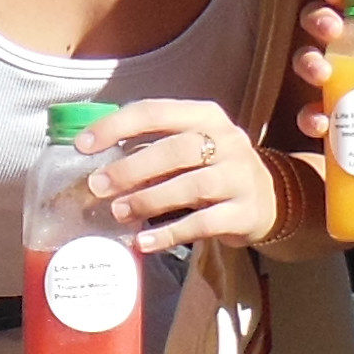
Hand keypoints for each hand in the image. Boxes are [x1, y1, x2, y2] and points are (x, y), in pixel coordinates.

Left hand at [80, 101, 276, 252]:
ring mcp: (239, 177)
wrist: (270, 200)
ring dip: (149, 199)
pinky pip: (203, 223)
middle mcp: (227, 141)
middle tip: (97, 186)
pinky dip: (170, 233)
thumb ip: (151, 150)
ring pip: (190, 186)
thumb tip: (97, 166)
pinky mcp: (244, 212)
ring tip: (118, 212)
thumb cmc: (213, 170)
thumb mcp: (190, 149)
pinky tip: (144, 242)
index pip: (155, 112)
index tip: (83, 146)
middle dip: (131, 168)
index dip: (116, 126)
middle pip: (175, 149)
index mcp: (206, 116)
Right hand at [290, 0, 353, 228]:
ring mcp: (348, 101)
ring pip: (312, 69)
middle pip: (327, 33)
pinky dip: (310, 117)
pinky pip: (312, 120)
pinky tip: (321, 123)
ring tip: (320, 73)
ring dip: (307, 62)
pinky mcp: (339, 137)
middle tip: (330, 29)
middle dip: (318, 21)